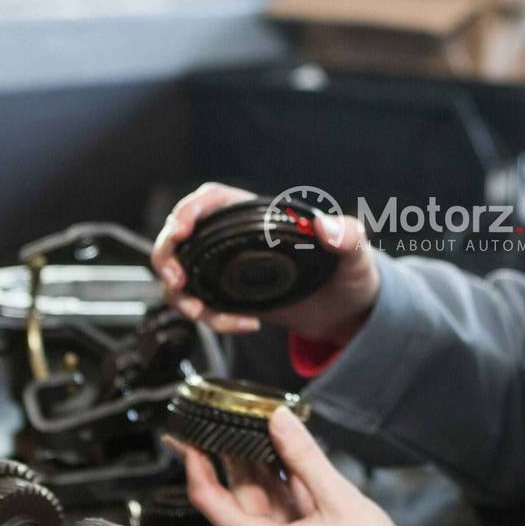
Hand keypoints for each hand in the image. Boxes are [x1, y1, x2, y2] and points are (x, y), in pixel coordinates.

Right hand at [151, 182, 380, 340]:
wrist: (349, 313)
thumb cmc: (351, 272)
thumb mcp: (356, 252)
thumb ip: (349, 236)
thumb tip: (327, 228)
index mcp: (259, 217)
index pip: (212, 200)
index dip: (189, 210)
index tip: (181, 229)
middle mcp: (237, 240)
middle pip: (182, 236)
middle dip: (168, 255)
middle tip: (177, 280)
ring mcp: (229, 271)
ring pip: (183, 274)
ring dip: (180, 295)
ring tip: (199, 313)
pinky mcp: (231, 299)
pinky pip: (203, 306)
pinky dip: (212, 319)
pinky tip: (244, 325)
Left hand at [165, 408, 415, 525]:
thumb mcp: (336, 497)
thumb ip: (303, 455)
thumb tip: (279, 420)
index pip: (210, 499)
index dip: (195, 464)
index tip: (187, 439)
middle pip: (239, 499)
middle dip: (237, 458)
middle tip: (232, 421)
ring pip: (261, 506)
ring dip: (263, 471)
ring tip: (263, 432)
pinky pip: (280, 517)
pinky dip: (283, 490)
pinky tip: (288, 463)